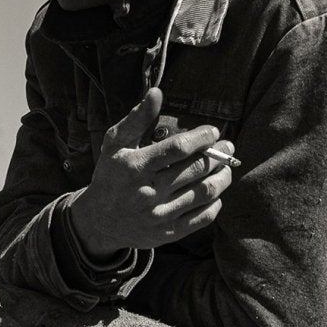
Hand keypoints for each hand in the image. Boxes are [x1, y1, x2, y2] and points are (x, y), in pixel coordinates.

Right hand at [68, 87, 234, 256]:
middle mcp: (147, 192)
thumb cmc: (111, 176)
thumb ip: (137, 119)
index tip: (213, 132)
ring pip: (204, 192)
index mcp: (135, 167)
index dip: (202, 138)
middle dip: (218, 155)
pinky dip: (215, 202)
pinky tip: (214, 192)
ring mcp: (158, 216)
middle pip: (196, 169)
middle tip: (227, 146)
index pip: (178, 148)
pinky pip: (203, 217)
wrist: (99, 221)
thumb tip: (157, 92)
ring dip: (222, 177)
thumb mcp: (115, 145)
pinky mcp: (167, 234)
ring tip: (226, 167)